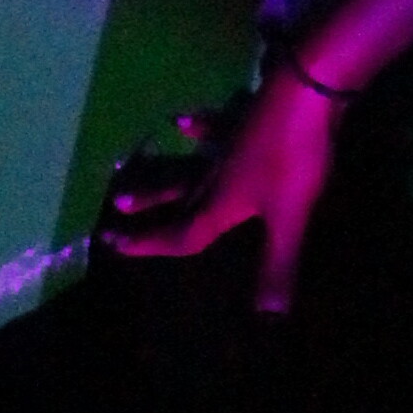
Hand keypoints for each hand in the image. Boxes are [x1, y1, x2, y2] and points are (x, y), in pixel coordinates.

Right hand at [103, 59, 341, 312]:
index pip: (183, 234)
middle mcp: (213, 176)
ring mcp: (225, 145)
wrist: (301, 94)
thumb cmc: (292, 159)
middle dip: (147, 217)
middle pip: (174, 200)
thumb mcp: (288, 217)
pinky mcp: (242, 120)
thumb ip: (277, 265)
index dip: (153, 246)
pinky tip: (181, 122)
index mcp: (219, 204)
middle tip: (112, 221)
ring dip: (158, 179)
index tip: (117, 250)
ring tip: (129, 185)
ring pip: (183, 167)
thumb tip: (269, 319)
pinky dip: (197, 129)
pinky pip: (213, 128)